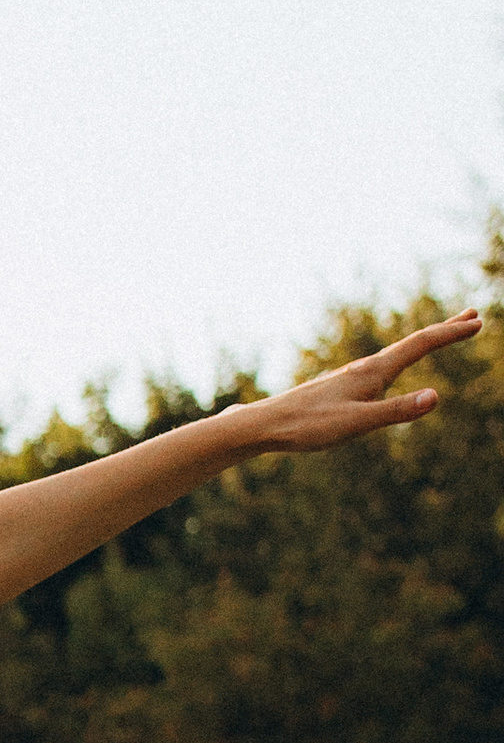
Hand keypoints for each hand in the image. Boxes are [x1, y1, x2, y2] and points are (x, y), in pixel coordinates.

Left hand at [244, 307, 481, 453]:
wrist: (264, 425)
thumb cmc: (308, 426)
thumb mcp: (356, 423)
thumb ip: (396, 412)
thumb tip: (435, 397)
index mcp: (373, 372)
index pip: (421, 345)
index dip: (451, 333)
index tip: (478, 322)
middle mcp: (365, 369)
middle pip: (412, 343)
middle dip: (443, 330)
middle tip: (472, 316)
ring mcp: (352, 378)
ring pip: (396, 355)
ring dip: (423, 344)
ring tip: (439, 338)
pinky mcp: (341, 390)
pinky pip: (381, 370)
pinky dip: (400, 362)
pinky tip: (392, 372)